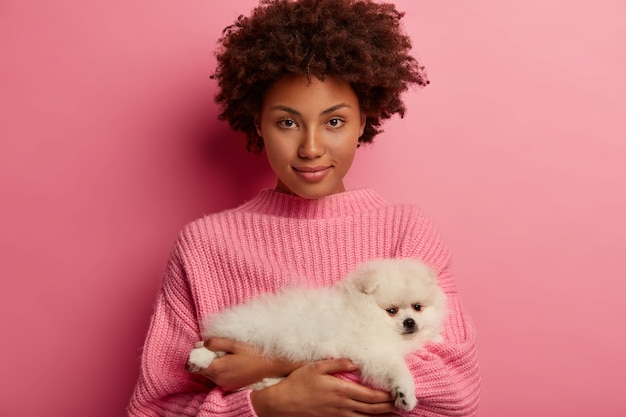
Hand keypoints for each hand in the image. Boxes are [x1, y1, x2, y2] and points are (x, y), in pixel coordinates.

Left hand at [195, 338, 302, 390]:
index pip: (194, 366)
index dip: (195, 356)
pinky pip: (219, 377)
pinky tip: (232, 361)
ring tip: (226, 354)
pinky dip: (221, 369)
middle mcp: (219, 380)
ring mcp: (225, 384)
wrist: (271, 365)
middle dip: (204, 358)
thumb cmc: (254, 353)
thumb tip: (202, 343)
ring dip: (213, 364)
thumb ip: (216, 343)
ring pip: (210, 374)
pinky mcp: (232, 386)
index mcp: (217, 369)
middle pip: (202, 370)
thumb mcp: (234, 343)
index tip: (201, 347)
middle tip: (215, 347)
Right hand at [251, 358, 396, 416]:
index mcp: (342, 391)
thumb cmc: (299, 382)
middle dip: (389, 407)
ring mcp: (338, 415)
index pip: (371, 396)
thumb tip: (356, 361)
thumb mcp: (317, 367)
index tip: (398, 394)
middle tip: (403, 404)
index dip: (387, 397)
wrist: (283, 402)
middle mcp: (343, 405)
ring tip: (395, 414)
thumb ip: (338, 363)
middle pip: (372, 409)